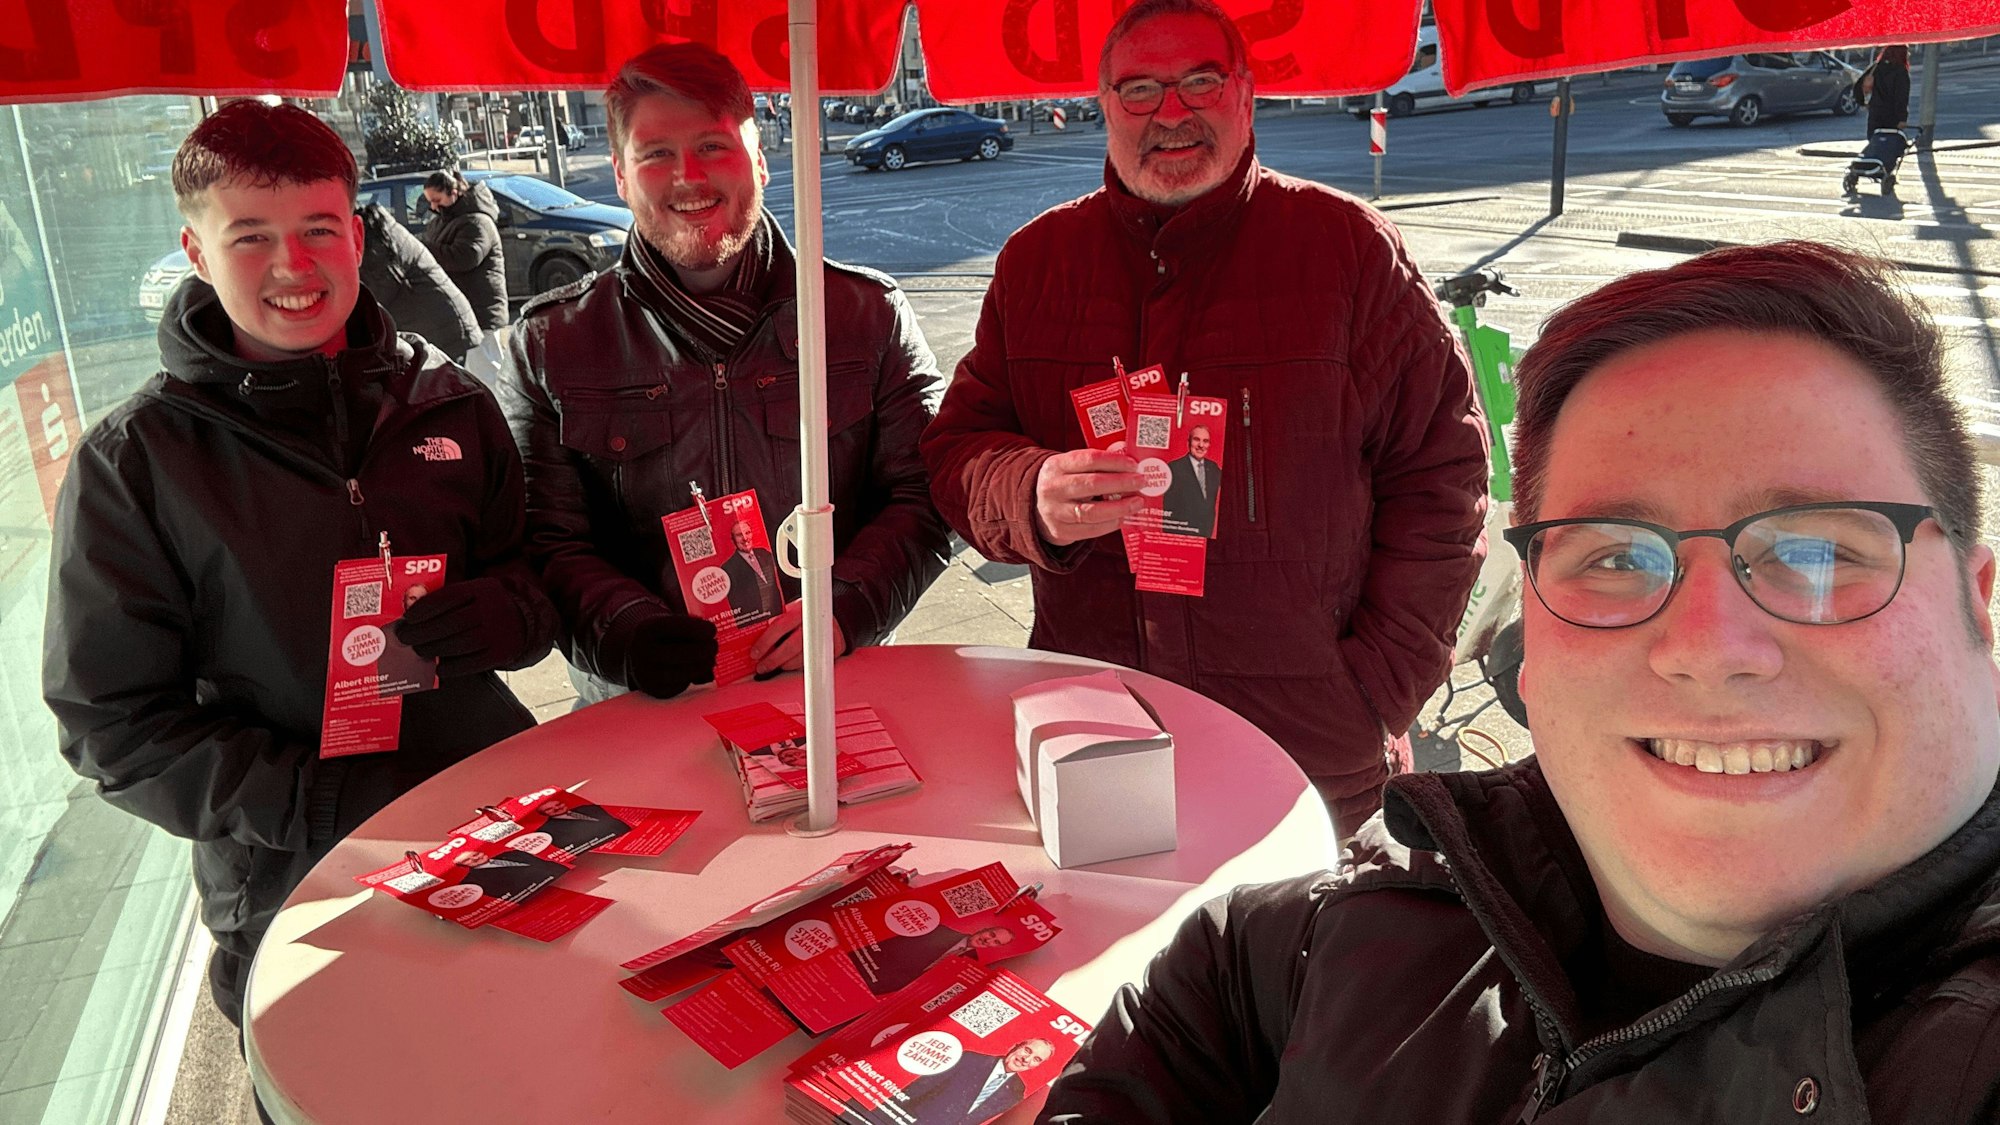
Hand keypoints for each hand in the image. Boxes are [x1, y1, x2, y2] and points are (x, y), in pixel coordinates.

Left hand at [392, 577, 529, 677]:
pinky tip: (438, 666)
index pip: (449, 597)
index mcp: (483, 589)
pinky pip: (471, 664)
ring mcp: (498, 633)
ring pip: (459, 645)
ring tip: (419, 650)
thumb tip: (411, 604)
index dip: (424, 608)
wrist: (526, 621)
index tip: (408, 618)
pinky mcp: (501, 654)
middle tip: (406, 637)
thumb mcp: (473, 592)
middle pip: (451, 624)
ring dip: (433, 650)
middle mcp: (492, 610)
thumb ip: (445, 596)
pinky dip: (450, 667)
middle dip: (422, 633)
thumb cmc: (487, 606)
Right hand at [624, 614, 717, 697]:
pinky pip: (679, 687)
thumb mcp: (671, 625)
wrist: (639, 653)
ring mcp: (645, 673)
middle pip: (679, 653)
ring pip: (680, 673)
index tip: (712, 630)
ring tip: (710, 660)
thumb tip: (711, 651)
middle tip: (714, 646)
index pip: (675, 627)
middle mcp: (642, 651)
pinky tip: (699, 671)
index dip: (698, 629)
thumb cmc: (663, 636)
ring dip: (702, 667)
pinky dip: (693, 678)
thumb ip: (692, 631)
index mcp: (647, 629)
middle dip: (703, 650)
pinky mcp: (654, 689)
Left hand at [749, 601, 847, 674]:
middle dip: (773, 660)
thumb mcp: (791, 611)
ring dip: (785, 665)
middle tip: (762, 666)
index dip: (765, 642)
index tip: (755, 653)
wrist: (834, 617)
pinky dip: (799, 665)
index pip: (779, 627)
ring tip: (775, 666)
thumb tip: (754, 638)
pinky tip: (790, 664)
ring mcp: (825, 636)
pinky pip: (813, 662)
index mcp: (800, 610)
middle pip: (791, 647)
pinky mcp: (834, 648)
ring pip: (802, 658)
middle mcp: (813, 623)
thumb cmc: (807, 615)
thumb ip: (776, 621)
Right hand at [1034, 449, 1146, 546]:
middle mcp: (1053, 488)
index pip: (1089, 459)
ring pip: (1093, 511)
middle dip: (1122, 483)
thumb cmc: (1063, 482)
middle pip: (1093, 484)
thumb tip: (1126, 455)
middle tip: (1141, 482)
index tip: (1134, 464)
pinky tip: (1123, 517)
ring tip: (1137, 502)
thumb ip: (1096, 462)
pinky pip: (1091, 529)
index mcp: (1056, 465)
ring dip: (1120, 507)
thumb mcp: (1071, 467)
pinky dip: (1110, 524)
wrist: (1034, 506)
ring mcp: (1055, 511)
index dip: (1115, 461)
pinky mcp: (1060, 531)